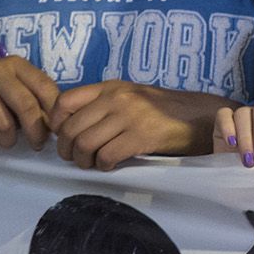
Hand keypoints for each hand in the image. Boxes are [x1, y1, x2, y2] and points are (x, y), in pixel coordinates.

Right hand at [0, 56, 59, 152]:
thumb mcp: (12, 90)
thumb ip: (34, 101)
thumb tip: (57, 126)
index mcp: (16, 64)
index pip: (45, 87)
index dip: (54, 113)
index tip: (56, 130)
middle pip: (27, 107)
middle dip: (36, 132)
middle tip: (36, 144)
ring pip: (4, 125)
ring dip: (8, 140)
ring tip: (5, 139)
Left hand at [49, 82, 235, 170]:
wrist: (197, 116)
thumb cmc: (162, 110)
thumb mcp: (130, 97)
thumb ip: (103, 105)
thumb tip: (72, 127)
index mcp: (110, 87)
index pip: (65, 101)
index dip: (56, 123)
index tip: (63, 137)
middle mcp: (116, 97)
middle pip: (70, 128)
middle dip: (67, 150)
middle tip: (76, 158)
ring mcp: (129, 115)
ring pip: (85, 144)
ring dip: (84, 161)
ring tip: (94, 163)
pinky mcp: (141, 135)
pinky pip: (106, 156)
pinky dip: (104, 166)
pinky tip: (112, 165)